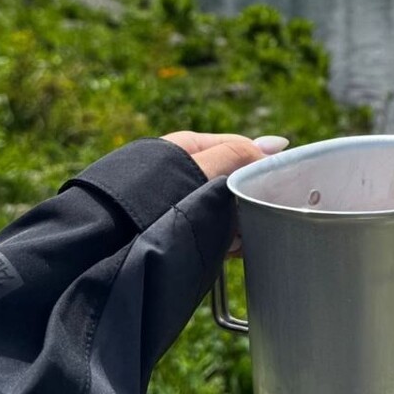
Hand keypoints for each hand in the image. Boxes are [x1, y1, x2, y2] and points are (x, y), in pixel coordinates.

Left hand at [160, 132, 288, 254]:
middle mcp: (186, 170)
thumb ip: (239, 154)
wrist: (113, 236)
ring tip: (242, 236)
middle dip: (249, 197)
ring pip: (224, 205)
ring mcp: (182, 199)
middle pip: (233, 179)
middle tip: (261, 215)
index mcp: (191, 147)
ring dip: (238, 220)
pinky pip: (212, 226)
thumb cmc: (158, 196)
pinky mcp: (180, 225)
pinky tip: (231, 248)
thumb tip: (276, 145)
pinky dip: (224, 236)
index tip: (280, 187)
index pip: (241, 148)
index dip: (263, 165)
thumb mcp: (204, 168)